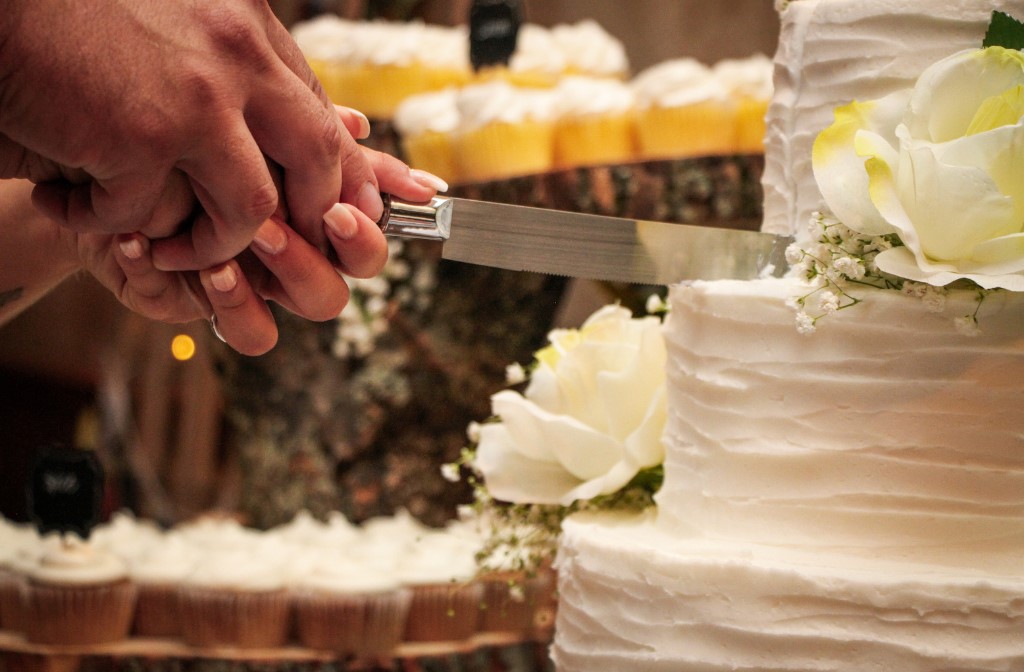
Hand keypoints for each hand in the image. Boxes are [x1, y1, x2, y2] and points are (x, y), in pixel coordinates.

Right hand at [0, 1, 371, 268]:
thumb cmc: (76, 12)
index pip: (320, 114)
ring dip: (214, 244)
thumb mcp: (184, 21)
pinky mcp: (138, 135)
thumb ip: (247, 67)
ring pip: (251, 209)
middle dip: (310, 214)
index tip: (329, 212)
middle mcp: (236, 57)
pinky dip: (102, 224)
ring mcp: (194, 99)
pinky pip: (145, 216)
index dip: (335, 173)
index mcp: (248, 29)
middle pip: (316, 158)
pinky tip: (65, 206)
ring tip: (165, 248)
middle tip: (280, 246)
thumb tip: (347, 125)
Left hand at [73, 151, 444, 355]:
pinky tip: (149, 245)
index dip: (359, 243)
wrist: (126, 143)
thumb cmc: (211, 135)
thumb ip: (345, 154)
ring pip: (262, 336)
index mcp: (313, 233)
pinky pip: (186, 324)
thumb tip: (424, 185)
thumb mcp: (279, 132)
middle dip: (300, 266)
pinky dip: (176, 290)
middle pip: (325, 302)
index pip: (361, 257)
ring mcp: (231, 295)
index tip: (338, 213)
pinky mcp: (176, 305)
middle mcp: (279, 272)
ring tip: (217, 254)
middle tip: (267, 228)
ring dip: (244, 295)